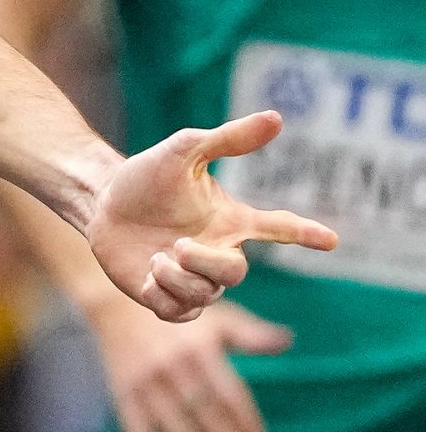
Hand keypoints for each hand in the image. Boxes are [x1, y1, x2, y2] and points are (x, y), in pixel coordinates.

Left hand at [87, 112, 336, 320]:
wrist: (101, 202)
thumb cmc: (145, 177)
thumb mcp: (184, 150)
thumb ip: (228, 139)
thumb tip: (276, 118)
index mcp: (230, 221)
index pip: (279, 228)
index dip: (305, 234)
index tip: (331, 239)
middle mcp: (218, 251)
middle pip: (236, 273)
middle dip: (207, 263)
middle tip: (178, 245)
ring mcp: (193, 277)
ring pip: (206, 296)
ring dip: (177, 276)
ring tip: (155, 257)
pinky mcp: (165, 297)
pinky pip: (179, 313)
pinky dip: (163, 297)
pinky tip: (147, 276)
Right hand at [89, 294, 289, 431]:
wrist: (117, 301)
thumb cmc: (177, 314)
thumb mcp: (215, 316)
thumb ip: (250, 333)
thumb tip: (287, 340)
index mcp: (202, 349)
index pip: (228, 392)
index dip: (245, 421)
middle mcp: (174, 365)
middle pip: (204, 413)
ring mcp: (146, 380)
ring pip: (173, 423)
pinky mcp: (123, 390)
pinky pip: (133, 424)